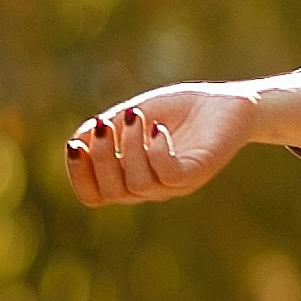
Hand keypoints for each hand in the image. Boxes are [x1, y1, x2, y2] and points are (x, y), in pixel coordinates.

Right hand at [65, 83, 257, 207]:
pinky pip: (169, 174)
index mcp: (130, 177)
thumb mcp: (129, 118)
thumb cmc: (176, 111)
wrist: (226, 103)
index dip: (78, 175)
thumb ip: (103, 132)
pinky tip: (158, 128)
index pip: (94, 196)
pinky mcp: (198, 172)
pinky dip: (157, 150)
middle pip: (111, 192)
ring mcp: (175, 184)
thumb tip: (77, 143)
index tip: (75, 144)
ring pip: (137, 184)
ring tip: (137, 117)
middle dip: (100, 158)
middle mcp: (151, 187)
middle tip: (103, 124)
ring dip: (129, 147)